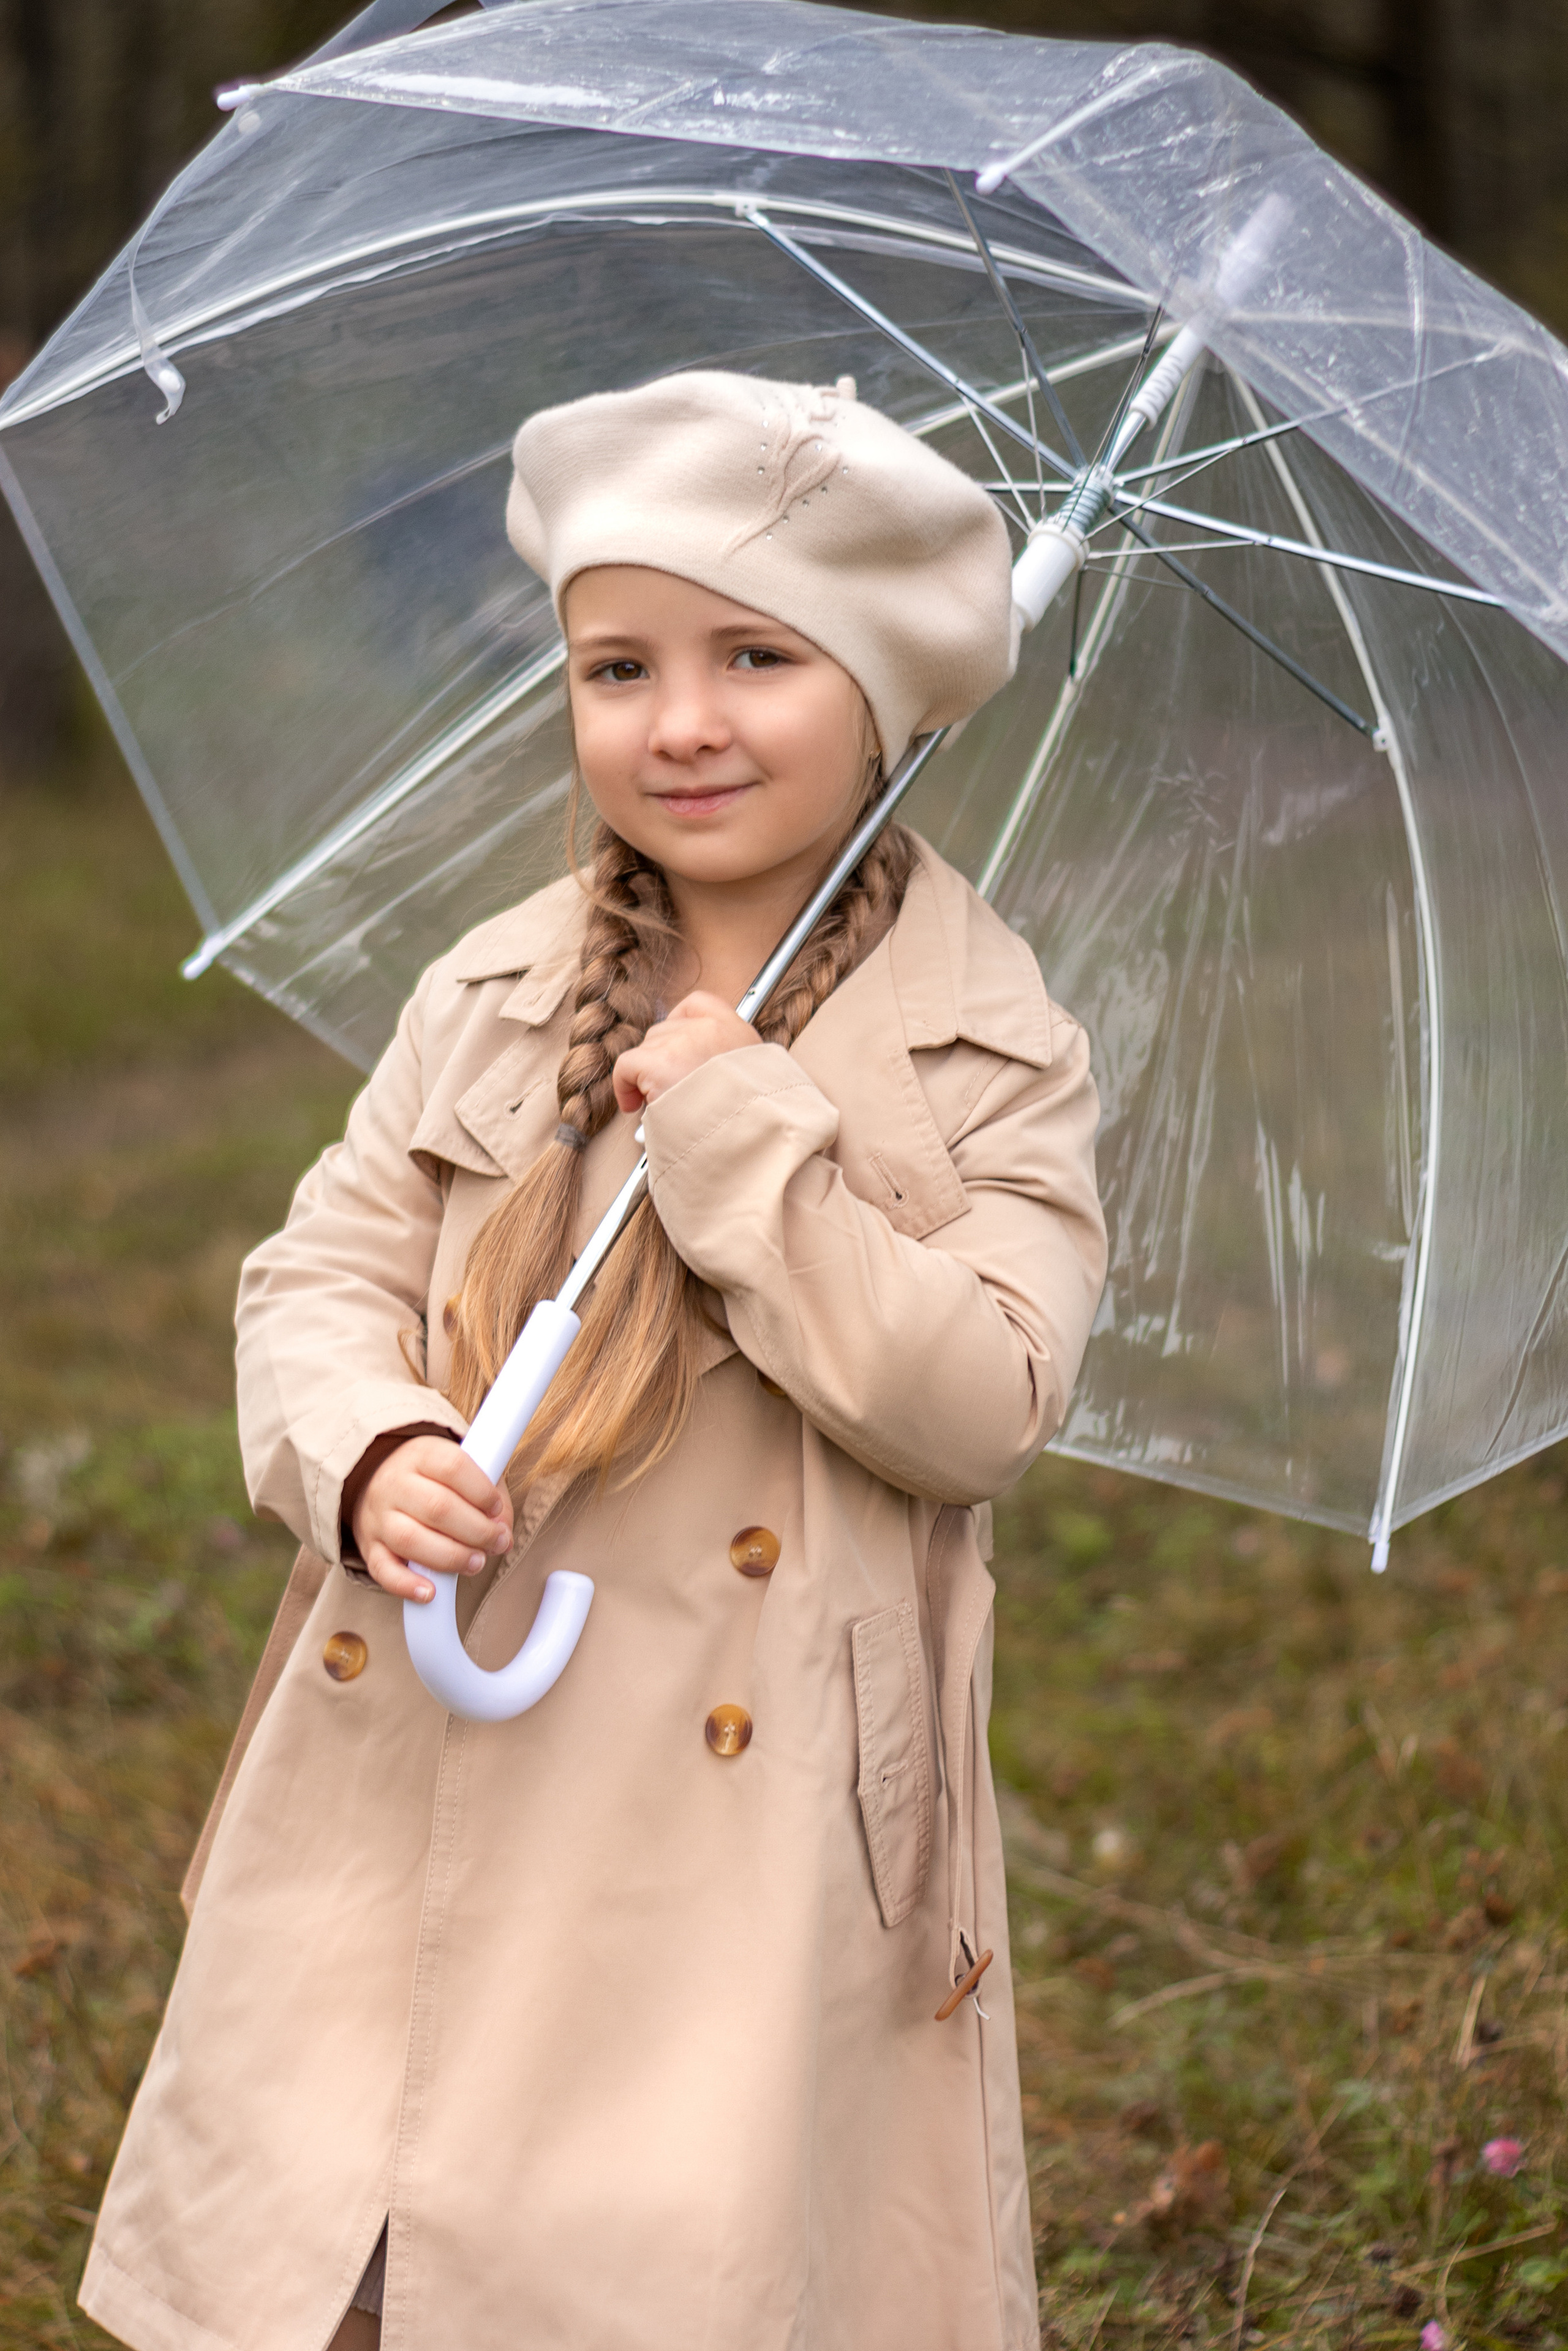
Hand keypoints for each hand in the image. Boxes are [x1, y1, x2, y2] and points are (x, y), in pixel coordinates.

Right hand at [348, 1434, 513, 1603]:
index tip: (496, 1508)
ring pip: (410, 1539)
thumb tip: (504, 1531)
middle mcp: (395, 1483)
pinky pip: (383, 1570)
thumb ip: (491, 1495)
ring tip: (476, 1563)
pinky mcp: (370, 1548)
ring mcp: (379, 1517)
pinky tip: (431, 1592)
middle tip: (497, 1542)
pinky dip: (407, 1585)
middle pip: (437, 1507)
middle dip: (476, 1531)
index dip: (481, 1491)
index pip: (452, 1467)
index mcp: (421, 1455)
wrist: (375, 1481)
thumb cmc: (433, 1479)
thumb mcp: (463, 1470)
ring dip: (450, 1557)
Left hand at [613, 990, 756, 1113]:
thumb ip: (727, 1066)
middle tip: (669, 1089)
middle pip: (665, 1030)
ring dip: (648, 1074)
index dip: (679, 1026)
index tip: (676, 1052)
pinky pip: (627, 1065)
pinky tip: (634, 1104)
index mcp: (737, 1033)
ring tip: (662, 1102)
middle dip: (662, 1059)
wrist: (751, 1137)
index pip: (697, 1004)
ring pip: (647, 1048)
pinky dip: (624, 1085)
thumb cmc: (750, 1122)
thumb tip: (696, 1073)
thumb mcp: (754, 1083)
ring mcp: (683, 1043)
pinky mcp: (659, 1064)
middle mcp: (710, 1030)